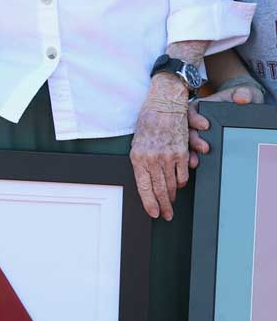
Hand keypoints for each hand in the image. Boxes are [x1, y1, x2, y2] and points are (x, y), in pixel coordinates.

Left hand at [130, 84, 189, 220]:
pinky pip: (183, 176)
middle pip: (159, 189)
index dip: (149, 202)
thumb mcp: (137, 142)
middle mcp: (152, 159)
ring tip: (171, 205)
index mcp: (138, 156)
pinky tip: (178, 187)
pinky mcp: (181, 154)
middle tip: (166, 215)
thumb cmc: (148, 122)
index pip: (144, 186)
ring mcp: (168, 157)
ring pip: (171, 185)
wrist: (164, 104)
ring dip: (171, 196)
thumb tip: (146, 180)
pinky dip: (181, 183)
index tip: (154, 213)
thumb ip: (141, 161)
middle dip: (163, 205)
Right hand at [188, 83, 263, 167]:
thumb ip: (243, 93)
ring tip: (194, 161)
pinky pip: (191, 148)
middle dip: (193, 139)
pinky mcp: (201, 141)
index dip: (195, 118)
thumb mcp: (243, 93)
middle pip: (186, 128)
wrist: (243, 106)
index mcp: (201, 105)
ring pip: (185, 140)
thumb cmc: (240, 98)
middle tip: (204, 148)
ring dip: (189, 151)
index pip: (191, 110)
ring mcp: (197, 131)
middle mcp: (196, 118)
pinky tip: (194, 163)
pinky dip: (191, 156)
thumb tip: (241, 99)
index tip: (205, 125)